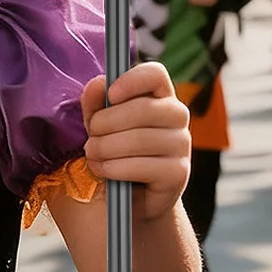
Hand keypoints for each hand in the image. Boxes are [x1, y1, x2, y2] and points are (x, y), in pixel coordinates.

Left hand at [80, 63, 191, 219]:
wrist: (130, 198)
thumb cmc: (114, 152)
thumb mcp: (99, 126)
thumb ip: (95, 104)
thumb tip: (97, 83)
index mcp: (158, 96)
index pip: (155, 74)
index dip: (132, 80)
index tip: (110, 95)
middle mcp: (176, 116)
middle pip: (142, 108)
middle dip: (104, 124)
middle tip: (89, 138)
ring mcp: (182, 144)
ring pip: (139, 139)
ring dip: (104, 148)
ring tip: (92, 155)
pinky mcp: (179, 172)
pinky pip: (141, 166)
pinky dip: (113, 169)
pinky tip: (103, 170)